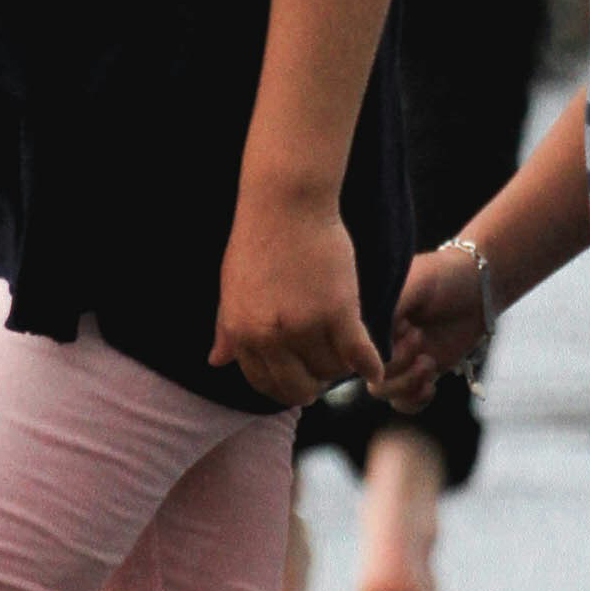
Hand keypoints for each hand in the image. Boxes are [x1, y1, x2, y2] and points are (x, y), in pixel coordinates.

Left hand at [209, 195, 380, 404]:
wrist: (285, 203)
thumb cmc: (257, 240)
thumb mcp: (230, 289)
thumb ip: (226, 330)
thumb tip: (216, 362)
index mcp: (241, 332)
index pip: (263, 382)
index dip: (283, 387)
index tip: (297, 382)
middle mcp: (271, 337)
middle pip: (298, 387)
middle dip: (311, 386)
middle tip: (322, 376)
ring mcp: (306, 326)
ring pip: (330, 370)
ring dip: (338, 366)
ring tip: (342, 351)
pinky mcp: (340, 312)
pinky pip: (358, 354)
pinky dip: (369, 367)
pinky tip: (373, 372)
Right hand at [380, 242, 487, 412]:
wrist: (479, 287)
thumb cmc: (444, 277)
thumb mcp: (414, 284)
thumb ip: (388, 308)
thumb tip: (367, 336)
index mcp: (367, 317)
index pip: (353, 345)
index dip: (374, 346)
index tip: (403, 325)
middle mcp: (376, 340)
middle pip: (365, 372)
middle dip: (395, 362)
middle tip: (419, 335)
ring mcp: (397, 360)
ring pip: (382, 392)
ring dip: (406, 383)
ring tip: (429, 362)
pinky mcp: (418, 375)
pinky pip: (404, 403)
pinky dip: (416, 399)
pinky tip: (432, 384)